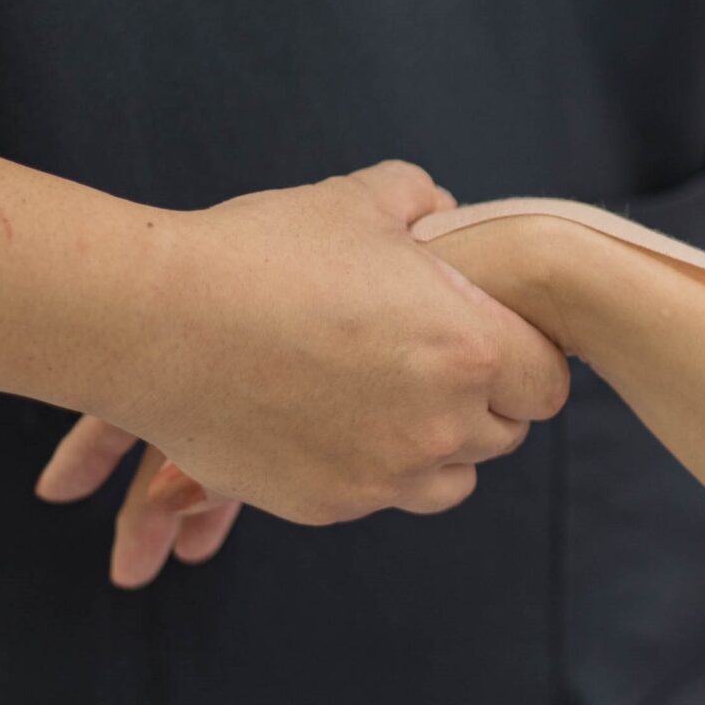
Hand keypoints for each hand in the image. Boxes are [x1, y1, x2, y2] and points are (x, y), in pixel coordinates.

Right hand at [33, 162, 569, 585]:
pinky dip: (366, 467)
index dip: (524, 359)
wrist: (158, 322)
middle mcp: (439, 425)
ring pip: (448, 482)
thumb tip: (439, 208)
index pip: (545, 381)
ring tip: (388, 401)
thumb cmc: (262, 252)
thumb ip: (417, 200)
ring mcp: (384, 475)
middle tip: (433, 366)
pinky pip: (376, 496)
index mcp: (470, 348)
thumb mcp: (355, 201)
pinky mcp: (329, 504)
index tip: (492, 341)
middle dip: (481, 404)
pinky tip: (325, 420)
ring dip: (433, 448)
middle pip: (503, 435)